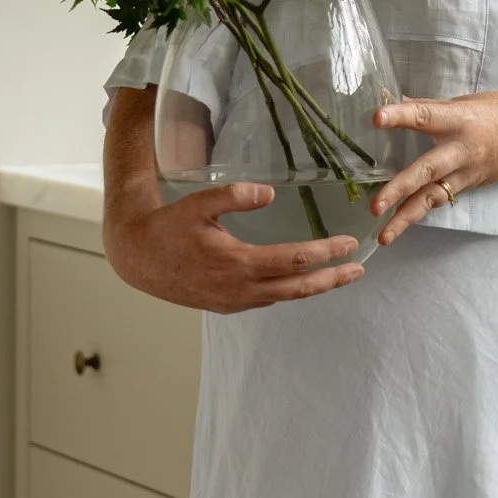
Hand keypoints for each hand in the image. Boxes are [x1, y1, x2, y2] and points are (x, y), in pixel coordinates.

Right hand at [102, 178, 365, 313]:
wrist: (137, 258)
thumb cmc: (168, 226)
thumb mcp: (199, 202)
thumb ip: (234, 196)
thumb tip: (269, 193)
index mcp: (238, 263)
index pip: (295, 260)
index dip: (326, 252)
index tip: (350, 243)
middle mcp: (240, 289)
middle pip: (298, 287)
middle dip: (332, 278)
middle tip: (360, 269)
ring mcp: (234, 301)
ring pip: (284, 297)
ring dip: (314, 287)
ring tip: (339, 276)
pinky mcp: (226, 305)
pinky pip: (267, 299)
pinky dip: (290, 291)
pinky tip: (301, 281)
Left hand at [368, 88, 497, 245]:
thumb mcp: (465, 101)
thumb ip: (430, 107)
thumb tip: (395, 101)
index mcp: (459, 119)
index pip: (424, 116)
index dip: (400, 116)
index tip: (376, 118)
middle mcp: (461, 149)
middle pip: (427, 170)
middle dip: (399, 189)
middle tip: (375, 205)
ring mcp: (466, 172)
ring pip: (433, 197)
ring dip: (406, 217)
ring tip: (384, 235)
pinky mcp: (469, 186)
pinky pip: (442, 199)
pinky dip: (421, 210)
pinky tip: (400, 224)